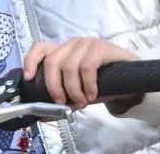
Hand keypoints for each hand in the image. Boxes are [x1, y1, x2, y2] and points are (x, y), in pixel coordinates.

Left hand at [23, 37, 140, 108]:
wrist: (130, 80)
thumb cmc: (102, 84)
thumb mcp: (78, 93)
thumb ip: (62, 101)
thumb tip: (44, 116)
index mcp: (63, 52)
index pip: (40, 48)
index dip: (31, 61)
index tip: (29, 78)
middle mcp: (72, 44)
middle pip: (52, 61)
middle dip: (54, 86)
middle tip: (63, 102)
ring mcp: (87, 44)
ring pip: (69, 66)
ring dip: (74, 89)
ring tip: (83, 101)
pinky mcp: (101, 47)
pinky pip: (87, 67)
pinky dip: (87, 85)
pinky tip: (92, 94)